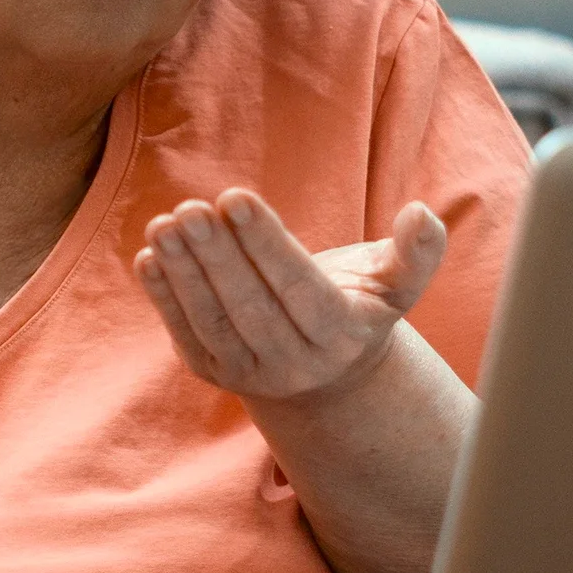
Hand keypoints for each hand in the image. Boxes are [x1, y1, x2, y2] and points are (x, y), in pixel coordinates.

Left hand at [134, 189, 446, 400]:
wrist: (327, 374)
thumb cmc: (359, 304)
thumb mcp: (394, 284)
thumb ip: (415, 254)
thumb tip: (421, 215)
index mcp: (343, 336)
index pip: (299, 288)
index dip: (266, 244)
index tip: (235, 198)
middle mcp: (297, 364)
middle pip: (252, 306)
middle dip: (218, 255)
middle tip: (192, 207)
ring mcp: (251, 374)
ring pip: (214, 322)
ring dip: (184, 273)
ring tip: (165, 224)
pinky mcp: (215, 374)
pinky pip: (186, 335)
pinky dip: (164, 298)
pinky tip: (150, 255)